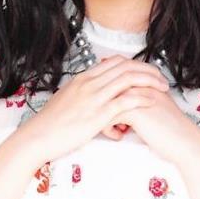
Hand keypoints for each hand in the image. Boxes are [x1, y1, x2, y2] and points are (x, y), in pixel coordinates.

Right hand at [22, 55, 169, 162]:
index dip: (136, 64)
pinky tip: (151, 102)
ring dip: (149, 81)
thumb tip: (95, 93)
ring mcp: (93, 97)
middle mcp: (90, 83)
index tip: (147, 71)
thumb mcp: (67, 99)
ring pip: (128, 79)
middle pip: (126, 66)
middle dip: (148, 70)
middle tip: (161, 78)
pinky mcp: (97, 114)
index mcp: (83, 78)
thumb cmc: (51, 123)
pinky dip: (141, 99)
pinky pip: (125, 101)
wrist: (37, 136)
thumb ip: (83, 92)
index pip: (115, 62)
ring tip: (163, 88)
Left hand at [111, 86, 199, 166]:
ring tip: (111, 127)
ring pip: (106, 102)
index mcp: (144, 81)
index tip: (108, 107)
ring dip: (103, 117)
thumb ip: (139, 98)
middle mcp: (139, 85)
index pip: (115, 80)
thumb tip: (120, 102)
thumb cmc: (171, 127)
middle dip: (102, 105)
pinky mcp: (134, 112)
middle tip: (106, 119)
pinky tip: (118, 134)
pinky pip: (109, 117)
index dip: (109, 94)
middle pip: (108, 90)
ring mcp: (136, 97)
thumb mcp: (154, 105)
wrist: (185, 140)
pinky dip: (108, 128)